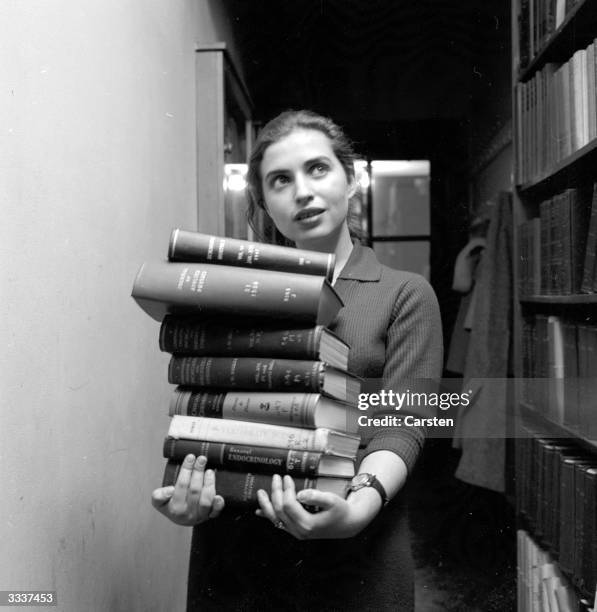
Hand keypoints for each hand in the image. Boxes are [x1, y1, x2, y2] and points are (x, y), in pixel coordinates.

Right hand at [151, 454, 224, 525]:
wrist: (182, 518)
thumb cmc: (171, 505)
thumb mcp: (159, 501)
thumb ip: (159, 496)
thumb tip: (170, 490)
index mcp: (175, 508)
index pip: (181, 485)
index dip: (186, 470)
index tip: (190, 457)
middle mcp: (188, 513)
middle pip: (194, 490)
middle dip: (198, 472)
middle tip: (201, 459)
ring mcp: (200, 515)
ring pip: (206, 500)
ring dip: (209, 483)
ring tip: (209, 471)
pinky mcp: (210, 516)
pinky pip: (216, 512)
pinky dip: (218, 505)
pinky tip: (219, 496)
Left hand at [255, 474, 380, 539]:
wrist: (347, 524)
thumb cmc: (340, 510)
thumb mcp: (332, 501)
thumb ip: (316, 497)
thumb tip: (299, 493)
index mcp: (307, 524)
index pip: (288, 505)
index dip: (285, 489)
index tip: (287, 477)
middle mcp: (299, 531)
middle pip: (279, 510)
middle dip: (276, 492)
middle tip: (277, 477)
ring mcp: (296, 533)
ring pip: (275, 519)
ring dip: (266, 505)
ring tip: (260, 492)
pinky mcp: (296, 531)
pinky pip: (279, 524)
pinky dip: (268, 516)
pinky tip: (259, 512)